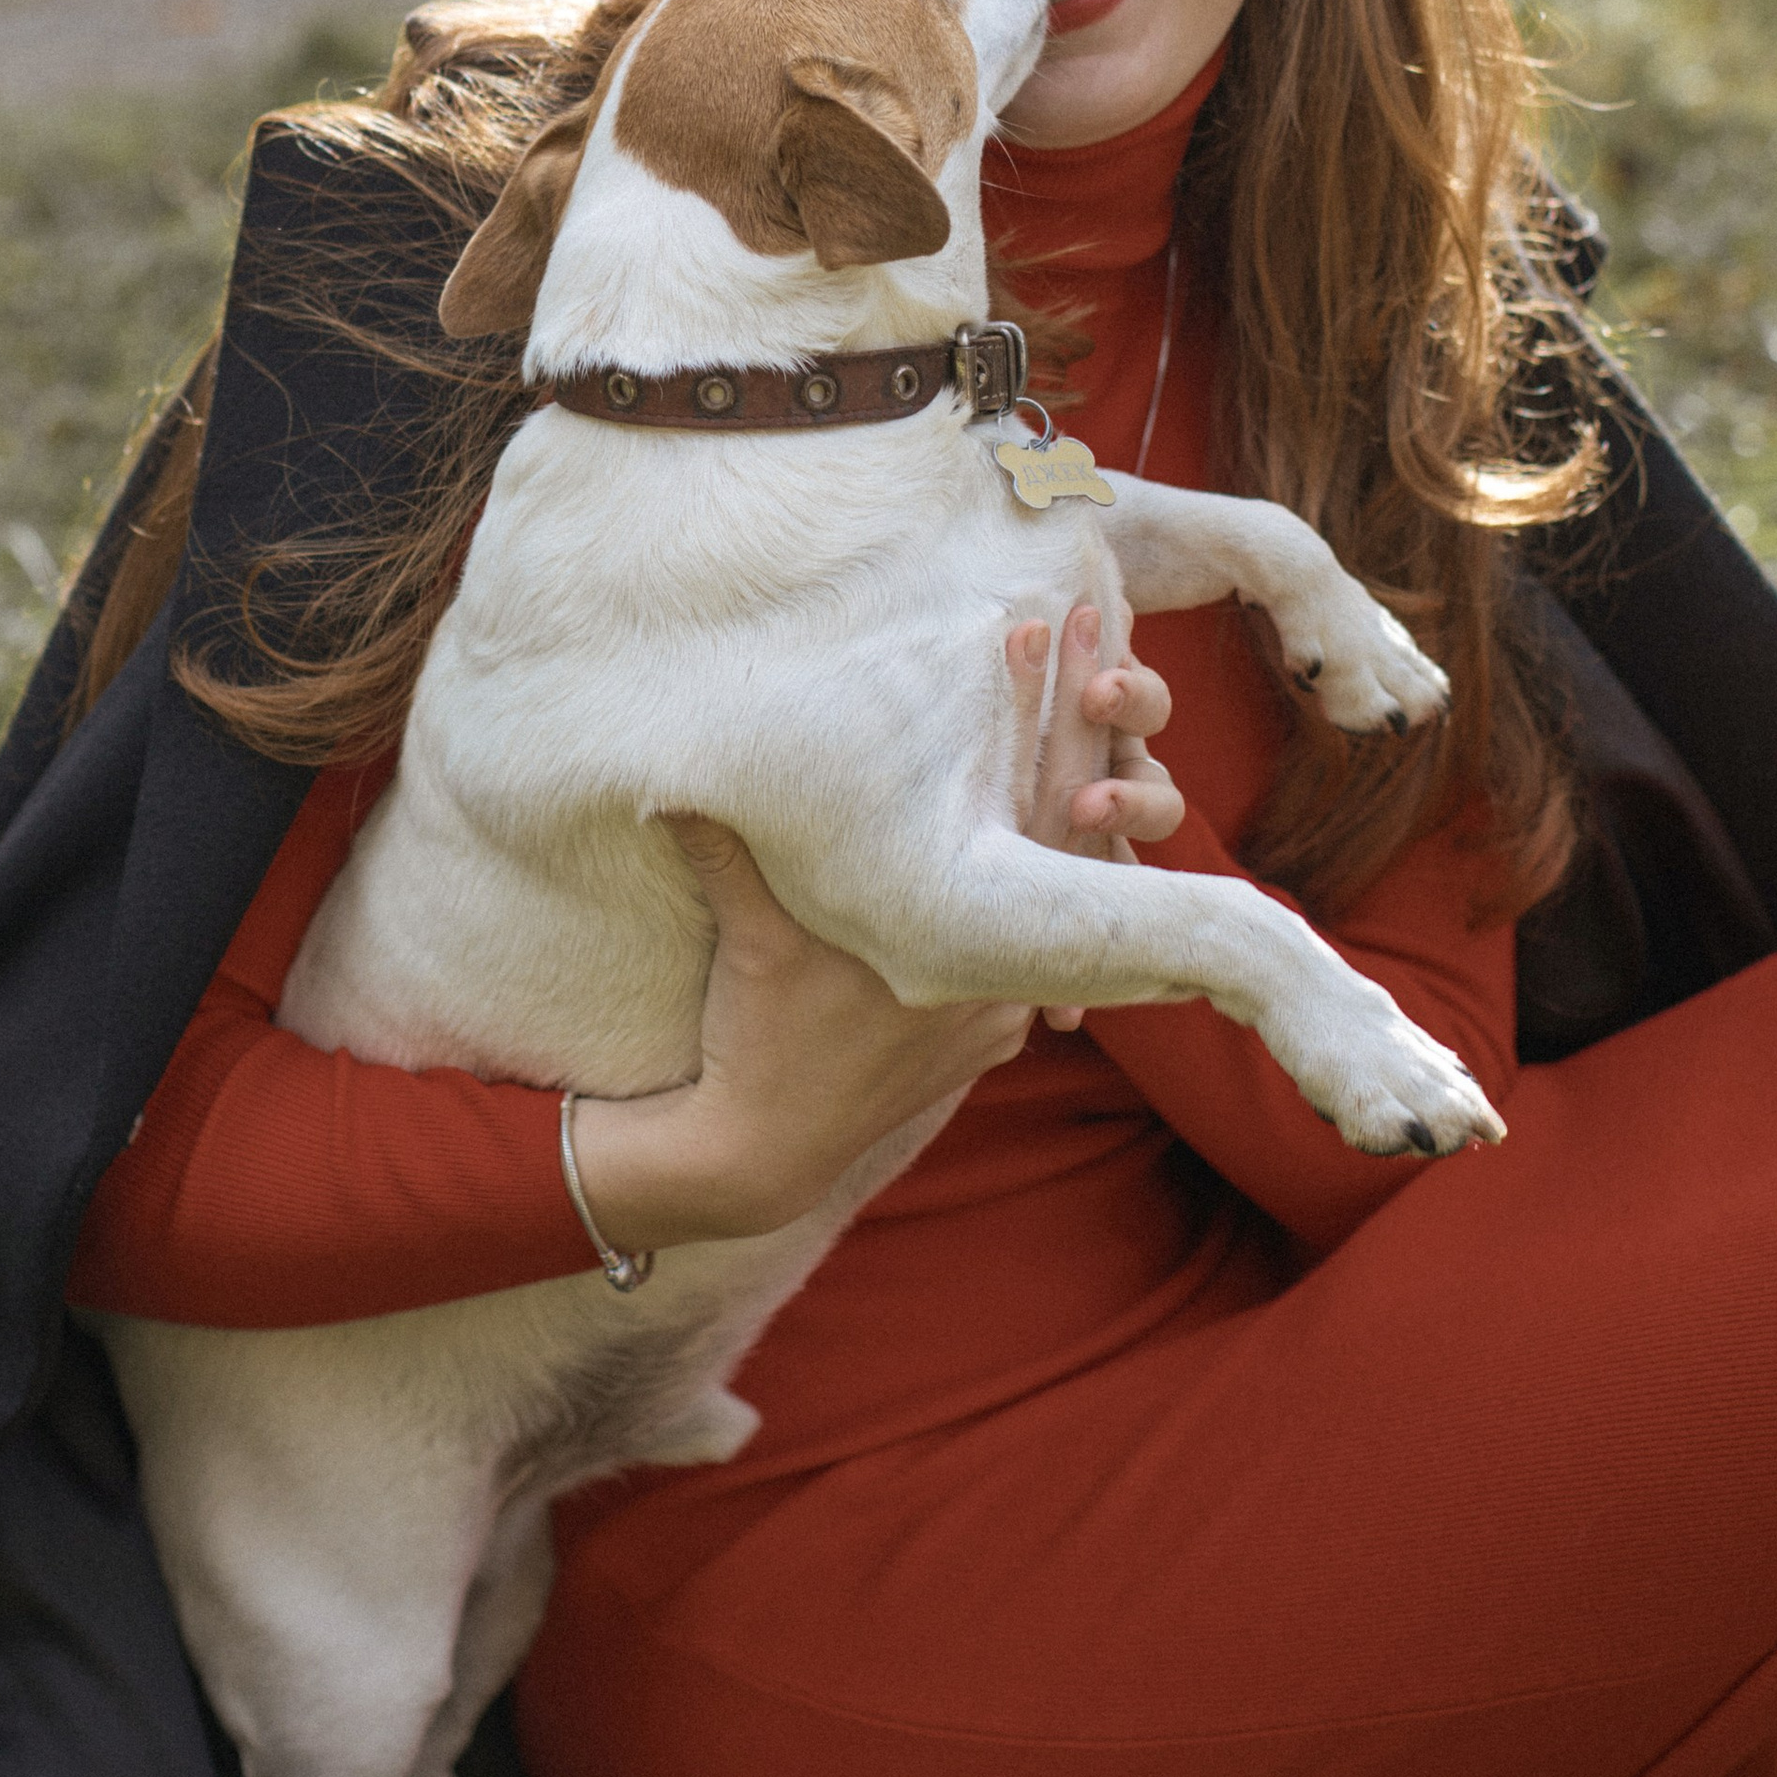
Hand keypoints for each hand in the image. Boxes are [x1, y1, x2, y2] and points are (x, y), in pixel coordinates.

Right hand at [568, 610, 1186, 1246]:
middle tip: (1102, 652)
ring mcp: (1004, 1002)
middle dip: (1076, 736)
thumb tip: (675, 759)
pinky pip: (1037, 955)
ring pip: (1061, 893)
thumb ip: (729, 837)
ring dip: (1069, 820)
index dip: (1028, 701)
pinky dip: (1046, 904)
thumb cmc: (753, 1031)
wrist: (765, 1151)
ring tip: (1097, 746)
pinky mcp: (994, 1036)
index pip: (1012, 787)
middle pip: (1061, 827)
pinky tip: (1065, 847)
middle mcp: (999, 964)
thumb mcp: (749, 926)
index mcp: (952, 920)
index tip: (1039, 625)